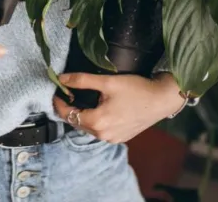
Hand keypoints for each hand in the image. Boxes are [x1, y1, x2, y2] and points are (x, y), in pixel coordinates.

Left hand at [53, 72, 183, 143]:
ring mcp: (113, 139)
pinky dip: (95, 120)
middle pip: (77, 122)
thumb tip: (61, 78)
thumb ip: (82, 80)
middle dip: (70, 109)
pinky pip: (101, 130)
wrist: (162, 99)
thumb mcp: (107, 82)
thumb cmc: (136, 89)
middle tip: (67, 94)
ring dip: (82, 115)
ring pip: (88, 127)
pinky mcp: (121, 138)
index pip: (68, 114)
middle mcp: (103, 135)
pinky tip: (97, 109)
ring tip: (80, 100)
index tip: (56, 92)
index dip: (59, 103)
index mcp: (97, 122)